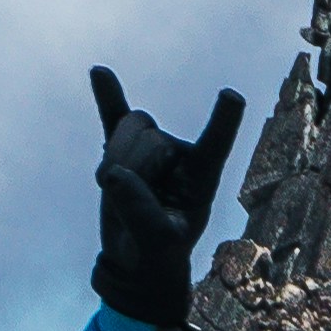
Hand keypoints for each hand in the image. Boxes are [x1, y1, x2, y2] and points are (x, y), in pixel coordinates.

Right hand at [90, 68, 246, 329]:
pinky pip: (115, 116)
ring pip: (130, 127)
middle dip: (133, 168)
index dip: (223, 121)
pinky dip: (107, 96)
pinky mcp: (124, 149)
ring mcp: (152, 148)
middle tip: (131, 205)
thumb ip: (141, 214)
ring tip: (116, 190)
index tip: (232, 97)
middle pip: (152, 137)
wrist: (135, 258)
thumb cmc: (158, 253)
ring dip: (116, 156)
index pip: (216, 142)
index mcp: (203, 175)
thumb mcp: (157, 244)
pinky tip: (99, 73)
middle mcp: (181, 154)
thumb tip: (114, 176)